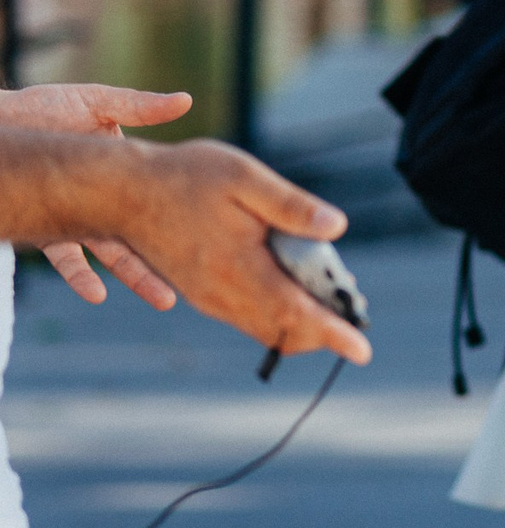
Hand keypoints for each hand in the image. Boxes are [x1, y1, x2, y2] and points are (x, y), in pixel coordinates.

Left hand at [0, 84, 190, 307]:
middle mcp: (104, 200)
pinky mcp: (45, 228)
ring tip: (164, 298)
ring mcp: (77, 216)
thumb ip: (139, 107)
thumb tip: (186, 100)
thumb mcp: (96, 103)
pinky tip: (97, 293)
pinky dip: (81, 277)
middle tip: (205, 278)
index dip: (187, 216)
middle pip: (146, 233)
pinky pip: (65, 258)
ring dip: (137, 276)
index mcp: (122, 171)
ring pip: (113, 253)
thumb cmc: (40, 109)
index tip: (213, 233)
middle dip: (175, 257)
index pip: (160, 197)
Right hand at [100, 139, 370, 362]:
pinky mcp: (201, 294)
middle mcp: (222, 296)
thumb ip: (291, 206)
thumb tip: (337, 226)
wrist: (119, 192)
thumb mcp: (243, 177)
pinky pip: (248, 317)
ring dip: (302, 322)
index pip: (295, 314)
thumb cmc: (184, 179)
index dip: (333, 333)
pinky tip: (297, 285)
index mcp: (238, 270)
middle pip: (284, 331)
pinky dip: (279, 313)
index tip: (362, 350)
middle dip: (325, 328)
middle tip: (354, 304)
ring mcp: (209, 298)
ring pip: (266, 328)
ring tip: (334, 295)